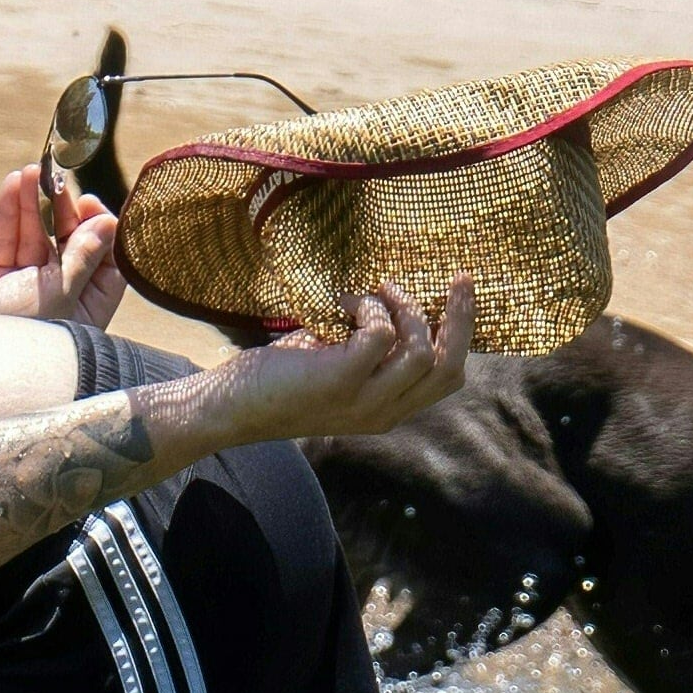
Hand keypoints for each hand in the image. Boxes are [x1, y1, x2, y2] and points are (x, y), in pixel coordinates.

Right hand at [0, 167, 124, 326]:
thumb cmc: (18, 333)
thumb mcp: (60, 291)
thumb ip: (84, 256)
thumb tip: (110, 225)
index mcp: (84, 314)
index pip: (105, 268)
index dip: (102, 234)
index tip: (92, 206)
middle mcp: (57, 302)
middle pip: (69, 247)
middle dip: (64, 213)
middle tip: (60, 184)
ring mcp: (22, 289)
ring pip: (35, 238)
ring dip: (35, 204)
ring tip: (33, 172)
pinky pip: (5, 240)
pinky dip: (10, 213)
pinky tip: (15, 183)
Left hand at [201, 277, 474, 444]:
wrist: (230, 407)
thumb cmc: (279, 378)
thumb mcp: (337, 365)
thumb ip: (370, 348)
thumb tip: (397, 298)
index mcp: (388, 410)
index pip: (448, 379)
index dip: (462, 336)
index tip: (459, 296)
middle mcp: (384, 413)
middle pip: (450, 368)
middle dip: (461, 318)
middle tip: (459, 279)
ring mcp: (364, 401)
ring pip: (422, 351)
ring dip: (404, 309)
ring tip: (375, 291)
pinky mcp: (340, 381)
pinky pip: (380, 334)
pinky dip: (368, 308)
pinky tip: (341, 303)